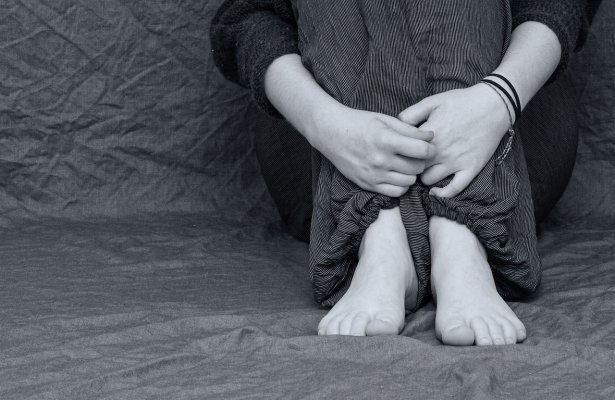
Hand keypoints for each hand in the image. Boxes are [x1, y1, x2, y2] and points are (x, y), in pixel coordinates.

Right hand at [308, 104, 435, 197]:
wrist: (330, 133)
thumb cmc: (359, 123)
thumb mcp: (385, 120)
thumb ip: (409, 130)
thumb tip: (431, 137)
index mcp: (386, 140)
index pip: (422, 150)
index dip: (430, 148)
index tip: (428, 146)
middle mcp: (380, 160)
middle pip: (417, 168)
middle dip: (421, 161)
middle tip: (415, 154)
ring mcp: (373, 175)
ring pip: (409, 182)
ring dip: (411, 174)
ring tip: (405, 164)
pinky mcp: (367, 184)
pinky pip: (396, 193)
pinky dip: (401, 185)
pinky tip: (397, 175)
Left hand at [398, 84, 511, 197]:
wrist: (493, 105)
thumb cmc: (461, 101)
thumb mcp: (432, 101)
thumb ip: (411, 114)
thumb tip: (395, 126)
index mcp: (429, 134)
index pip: (404, 152)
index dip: (399, 153)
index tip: (400, 152)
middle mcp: (440, 151)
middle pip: (413, 168)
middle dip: (409, 166)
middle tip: (410, 163)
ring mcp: (456, 162)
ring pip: (428, 180)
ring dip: (424, 177)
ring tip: (424, 171)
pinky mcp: (470, 169)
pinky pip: (453, 189)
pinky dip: (442, 193)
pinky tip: (435, 191)